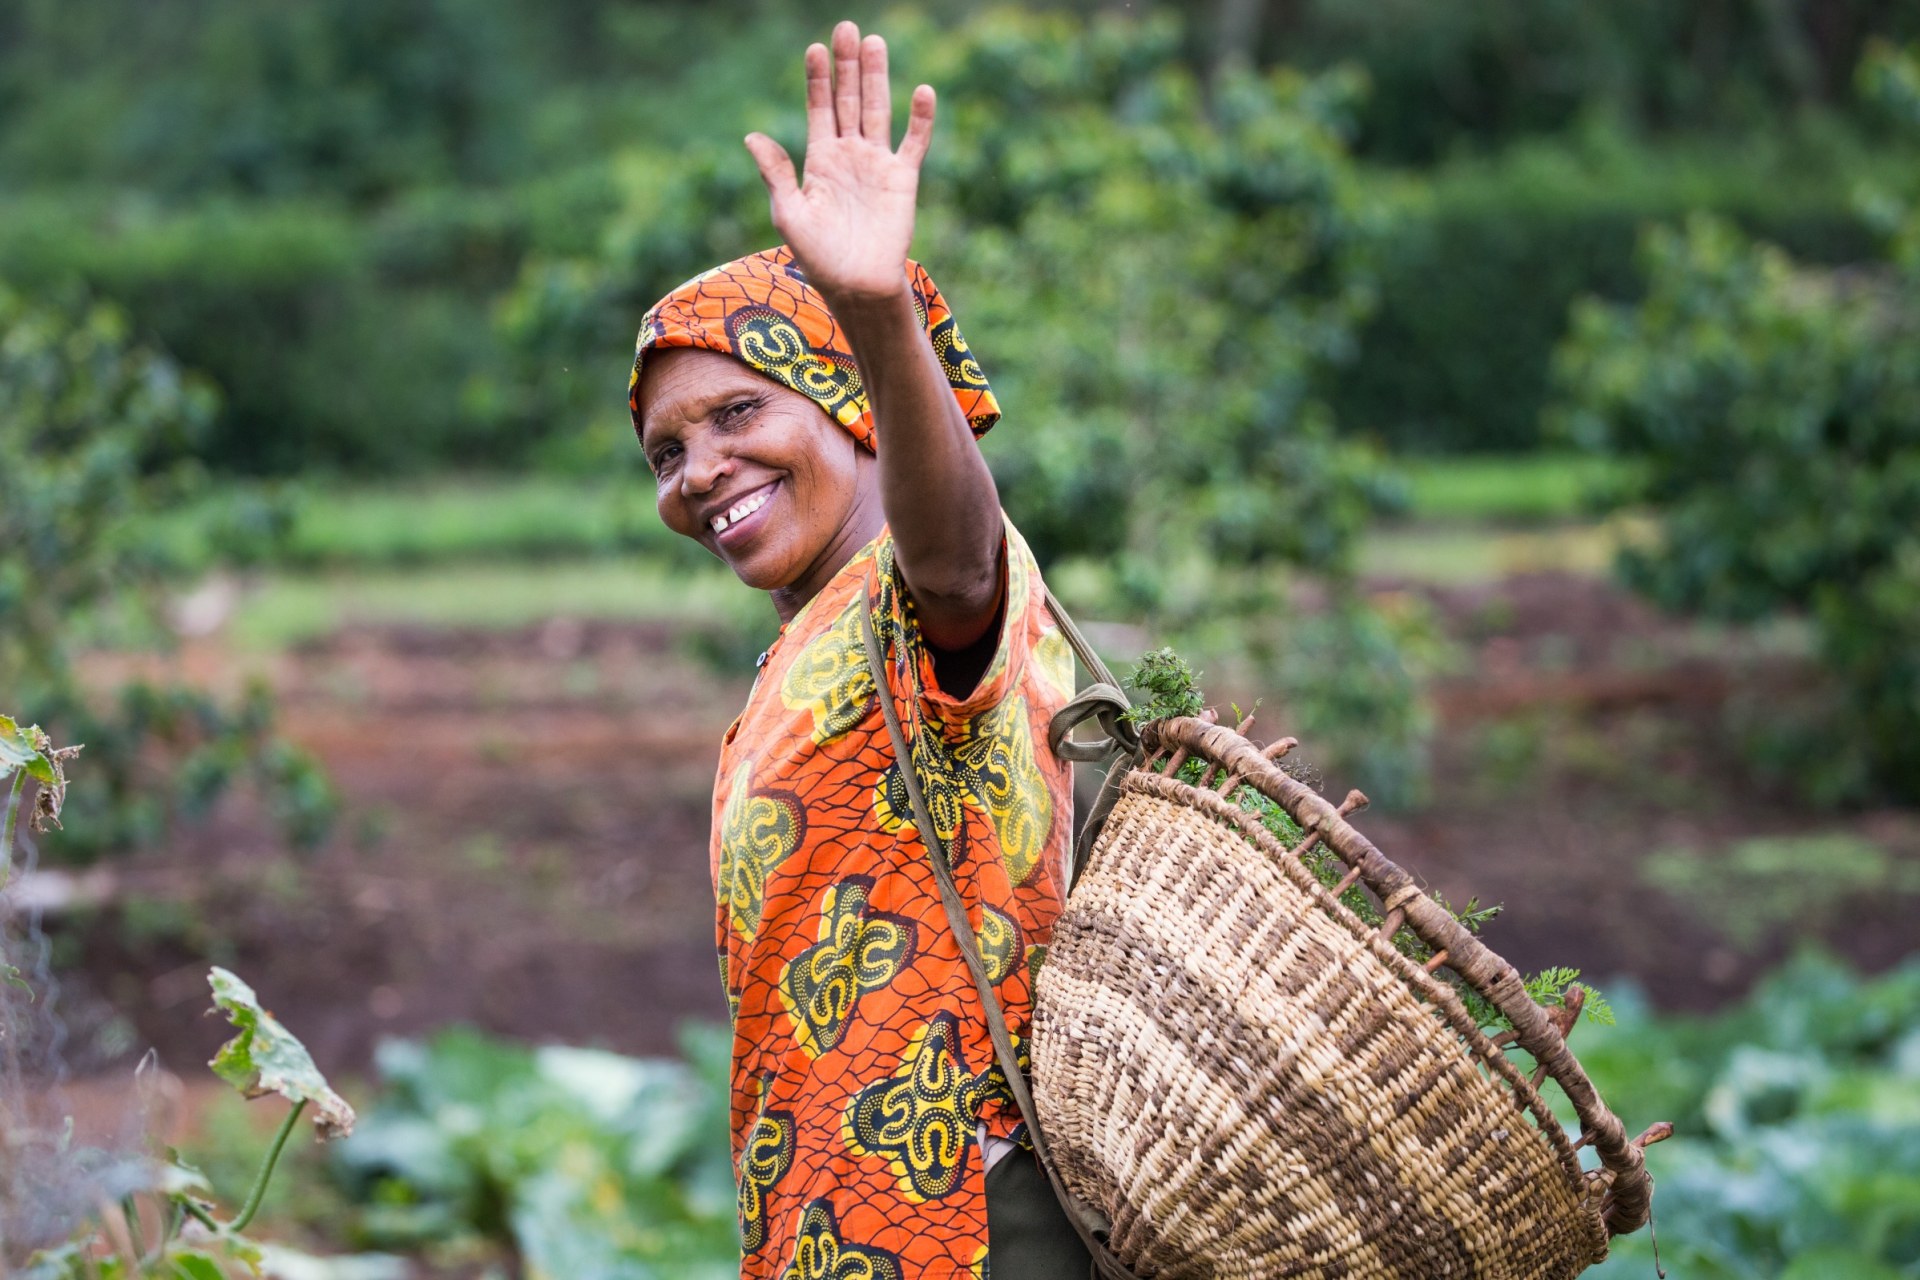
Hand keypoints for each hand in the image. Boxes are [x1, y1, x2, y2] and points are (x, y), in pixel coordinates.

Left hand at [744, 22, 934, 303]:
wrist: (856, 285)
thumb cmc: (818, 256)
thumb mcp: (789, 214)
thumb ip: (776, 173)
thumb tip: (752, 136)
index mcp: (819, 160)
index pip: (819, 108)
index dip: (817, 79)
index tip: (815, 48)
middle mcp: (849, 155)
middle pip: (848, 99)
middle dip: (846, 65)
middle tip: (846, 27)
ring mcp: (877, 164)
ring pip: (877, 110)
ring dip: (876, 77)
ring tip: (874, 43)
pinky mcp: (903, 179)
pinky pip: (914, 142)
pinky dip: (920, 119)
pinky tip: (922, 91)